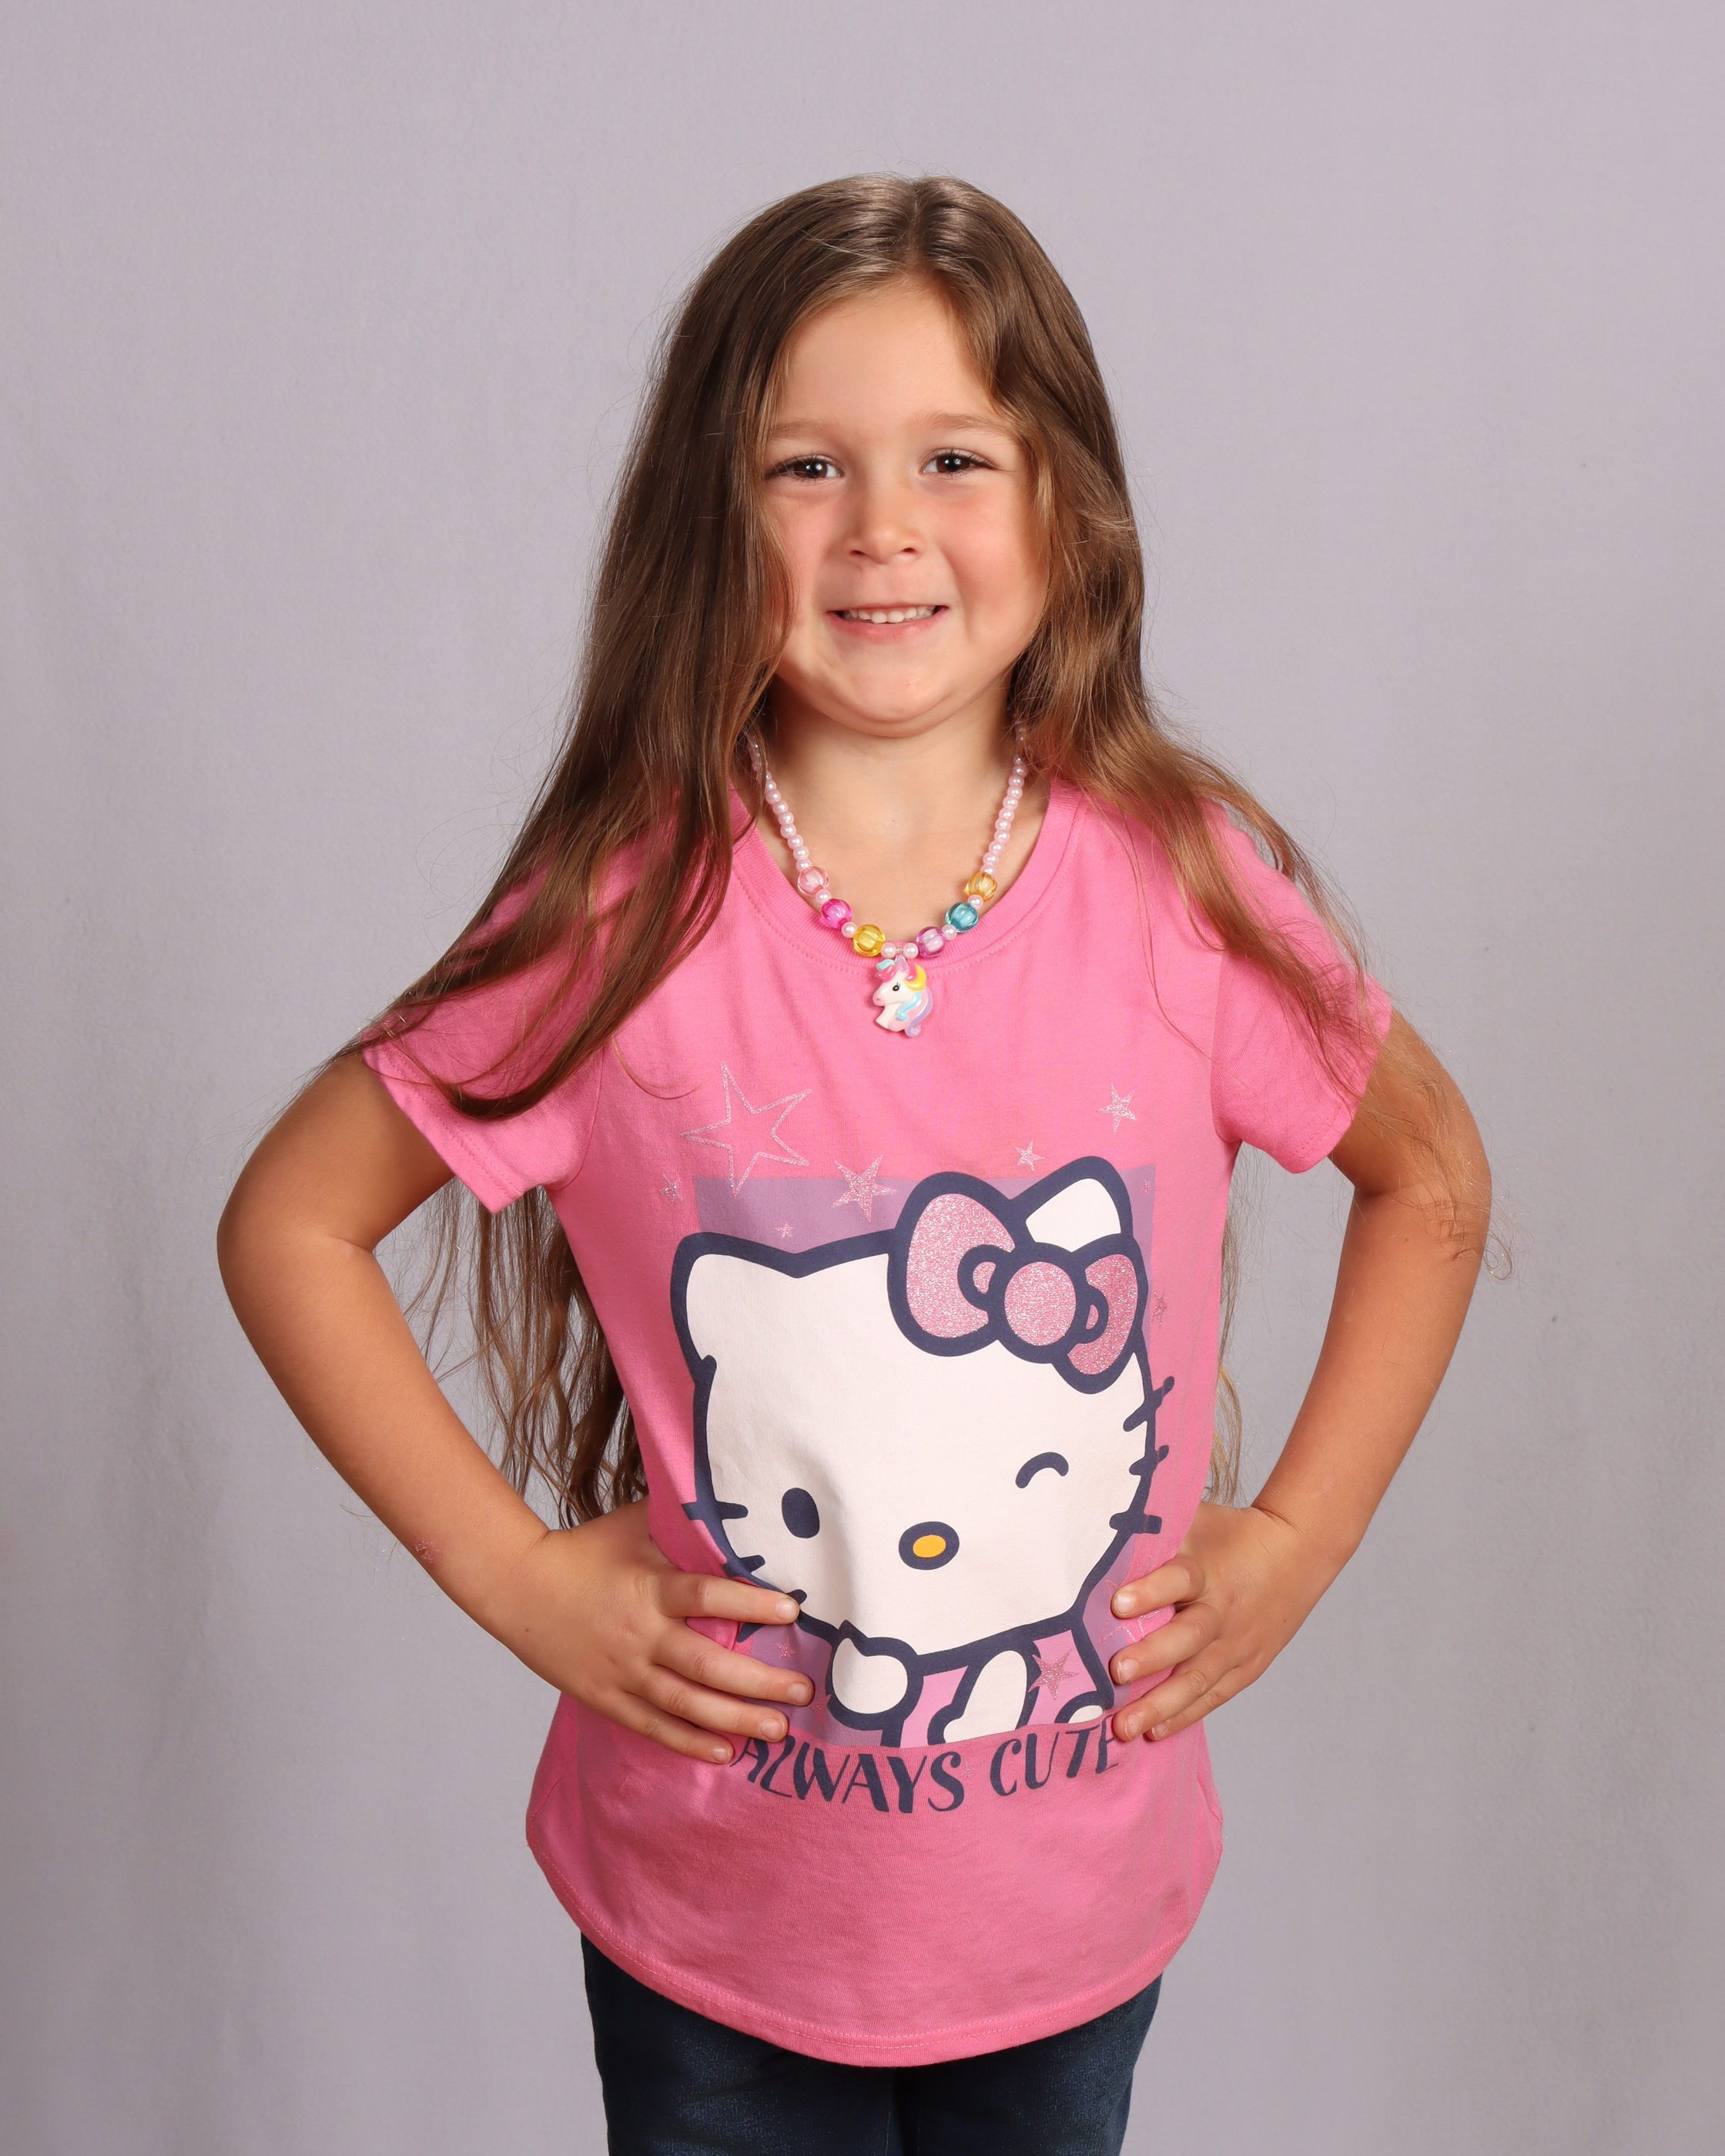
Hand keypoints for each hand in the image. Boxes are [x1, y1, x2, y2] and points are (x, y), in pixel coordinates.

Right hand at [485, 1499, 809, 1763]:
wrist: (519, 1587)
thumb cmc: (585, 1550)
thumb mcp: (634, 1524)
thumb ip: (681, 1518)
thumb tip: (730, 1493)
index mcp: (650, 1588)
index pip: (708, 1597)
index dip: (751, 1605)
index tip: (792, 1612)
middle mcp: (641, 1635)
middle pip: (706, 1665)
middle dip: (759, 1681)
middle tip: (804, 1693)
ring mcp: (623, 1672)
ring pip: (686, 1704)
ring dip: (736, 1719)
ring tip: (780, 1730)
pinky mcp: (607, 1698)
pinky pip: (653, 1726)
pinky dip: (689, 1741)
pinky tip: (725, 1752)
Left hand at [1107, 1502, 1337, 1742]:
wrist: (1296, 1553)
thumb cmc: (1230, 1534)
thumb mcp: (1197, 1521)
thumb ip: (1155, 1531)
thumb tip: (1098, 1527)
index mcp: (1208, 1569)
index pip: (1179, 1579)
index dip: (1151, 1591)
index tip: (1118, 1604)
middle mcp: (1223, 1610)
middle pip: (1188, 1637)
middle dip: (1151, 1657)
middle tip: (1116, 1672)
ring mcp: (1236, 1644)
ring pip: (1198, 1679)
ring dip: (1160, 1704)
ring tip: (1124, 1726)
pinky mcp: (1246, 1668)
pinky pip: (1212, 1696)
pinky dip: (1183, 1716)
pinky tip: (1153, 1732)